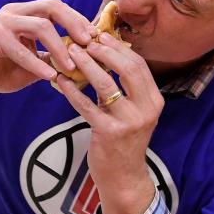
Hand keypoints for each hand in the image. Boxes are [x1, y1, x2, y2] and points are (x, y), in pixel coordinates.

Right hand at [0, 0, 94, 96]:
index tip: (95, 37)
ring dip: (59, 48)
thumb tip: (85, 57)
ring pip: (41, 26)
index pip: (57, 7)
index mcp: (25, 13)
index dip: (77, 20)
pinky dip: (38, 64)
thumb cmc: (3, 70)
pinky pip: (22, 50)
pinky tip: (49, 76)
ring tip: (70, 67)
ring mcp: (3, 22)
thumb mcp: (35, 61)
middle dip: (74, 24)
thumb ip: (54, 54)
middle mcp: (14, 12)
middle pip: (52, 7)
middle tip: (89, 44)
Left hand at [54, 32, 162, 213]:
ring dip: (85, 65)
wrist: (123, 177)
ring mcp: (129, 121)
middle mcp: (146, 109)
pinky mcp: (109, 133)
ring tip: (69, 53)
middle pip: (127, 68)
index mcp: (154, 100)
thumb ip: (124, 89)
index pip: (138, 65)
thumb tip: (105, 55)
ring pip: (105, 84)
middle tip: (83, 40)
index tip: (100, 35)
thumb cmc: (124, 141)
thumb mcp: (133, 113)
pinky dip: (71, 90)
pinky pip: (86, 105)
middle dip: (103, 51)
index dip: (118, 48)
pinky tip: (59, 81)